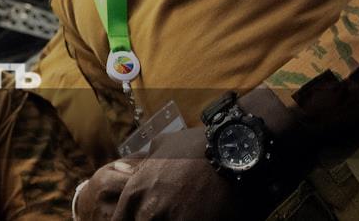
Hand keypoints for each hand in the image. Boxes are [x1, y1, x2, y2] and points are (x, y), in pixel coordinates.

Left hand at [76, 88, 312, 219]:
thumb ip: (142, 162)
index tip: (143, 217)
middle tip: (167, 215)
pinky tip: (200, 217)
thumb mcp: (163, 145)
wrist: (232, 150)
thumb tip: (125, 167)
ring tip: (186, 214)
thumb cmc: (197, 145)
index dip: (130, 220)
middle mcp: (149, 211)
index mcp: (136, 191)